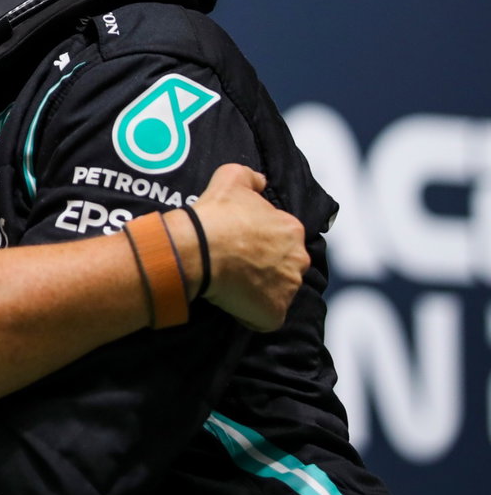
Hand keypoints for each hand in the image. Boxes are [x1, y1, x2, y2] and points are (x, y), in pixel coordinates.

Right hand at [189, 164, 309, 331]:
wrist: (197, 248)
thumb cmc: (214, 215)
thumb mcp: (230, 178)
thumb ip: (251, 177)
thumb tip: (261, 180)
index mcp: (292, 229)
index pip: (282, 239)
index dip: (259, 243)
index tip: (238, 244)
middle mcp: (298, 259)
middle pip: (285, 267)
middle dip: (265, 268)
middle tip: (235, 265)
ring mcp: (289, 288)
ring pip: (277, 293)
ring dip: (259, 291)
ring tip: (231, 284)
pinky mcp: (275, 313)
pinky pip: (266, 318)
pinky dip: (252, 314)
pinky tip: (233, 302)